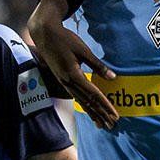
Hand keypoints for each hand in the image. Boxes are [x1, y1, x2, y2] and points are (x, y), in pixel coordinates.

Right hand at [29, 0, 117, 129]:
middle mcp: (68, 82)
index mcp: (73, 75)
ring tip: (102, 124)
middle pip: (88, 102)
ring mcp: (63, 82)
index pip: (94, 94)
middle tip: (112, 126)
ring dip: (93, 113)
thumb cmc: (65, 39)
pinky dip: (84, 105)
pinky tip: (89, 110)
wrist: (44, 34)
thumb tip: (113, 77)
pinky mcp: (62, 79)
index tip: (115, 116)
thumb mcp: (84, 50)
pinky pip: (75, 96)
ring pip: (81, 101)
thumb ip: (98, 65)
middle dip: (101, 114)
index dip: (106, 106)